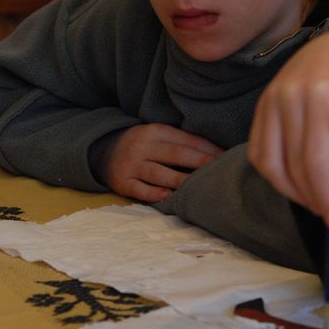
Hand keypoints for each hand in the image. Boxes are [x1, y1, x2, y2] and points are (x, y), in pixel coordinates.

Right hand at [95, 124, 223, 202]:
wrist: (102, 152)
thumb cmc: (141, 145)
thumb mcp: (157, 135)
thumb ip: (181, 142)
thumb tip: (216, 153)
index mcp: (154, 131)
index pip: (185, 140)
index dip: (207, 149)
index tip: (226, 158)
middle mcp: (142, 147)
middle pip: (175, 155)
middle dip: (200, 163)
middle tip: (220, 171)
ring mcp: (131, 165)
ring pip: (158, 173)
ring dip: (180, 180)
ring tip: (199, 187)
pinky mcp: (122, 182)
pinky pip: (139, 189)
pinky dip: (154, 193)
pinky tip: (169, 197)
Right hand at [247, 27, 328, 230]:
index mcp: (319, 95)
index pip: (316, 161)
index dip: (327, 197)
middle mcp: (286, 96)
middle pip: (291, 165)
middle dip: (312, 199)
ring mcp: (269, 99)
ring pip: (267, 161)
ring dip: (289, 190)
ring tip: (314, 201)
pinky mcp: (261, 104)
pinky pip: (257, 149)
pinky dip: (273, 172)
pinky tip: (295, 182)